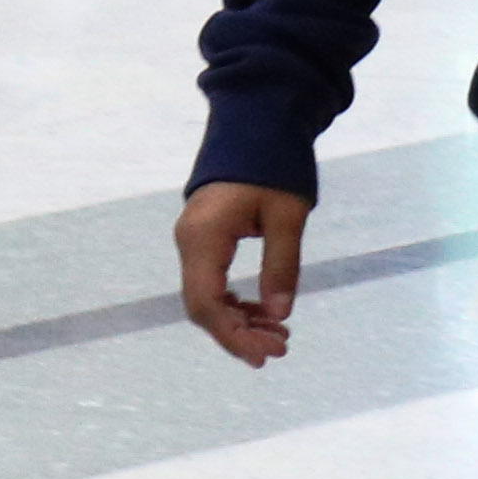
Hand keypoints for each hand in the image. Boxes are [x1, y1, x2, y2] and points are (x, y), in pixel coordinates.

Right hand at [175, 180, 306, 363]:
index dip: (232, 334)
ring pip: (207, 296)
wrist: (256, 125)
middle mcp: (190, 242)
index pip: (206, 303)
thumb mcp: (287, 216)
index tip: (264, 354)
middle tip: (280, 348)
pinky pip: (212, 281)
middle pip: (203, 306)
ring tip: (279, 335)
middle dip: (238, 333)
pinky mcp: (204, 238)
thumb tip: (279, 314)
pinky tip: (263, 311)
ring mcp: (194, 240)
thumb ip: (282, 265)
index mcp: (204, 238)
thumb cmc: (274, 165)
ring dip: (239, 319)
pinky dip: (235, 301)